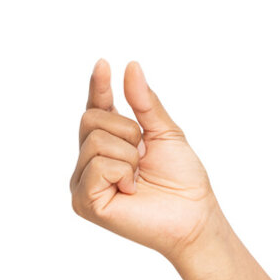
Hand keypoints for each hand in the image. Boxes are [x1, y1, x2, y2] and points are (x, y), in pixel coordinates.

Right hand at [71, 59, 219, 257]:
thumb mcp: (166, 133)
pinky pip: (95, 167)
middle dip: (127, 130)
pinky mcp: (85, 202)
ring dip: (128, 155)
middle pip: (90, 119)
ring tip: (140, 177)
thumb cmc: (183, 180)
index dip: (99, 86)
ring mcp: (84, 182)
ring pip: (94, 141)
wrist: (195, 215)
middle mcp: (91, 161)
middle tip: (144, 155)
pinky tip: (131, 190)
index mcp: (110, 143)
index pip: (97, 108)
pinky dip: (121, 173)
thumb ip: (145, 103)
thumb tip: (131, 67)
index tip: (104, 64)